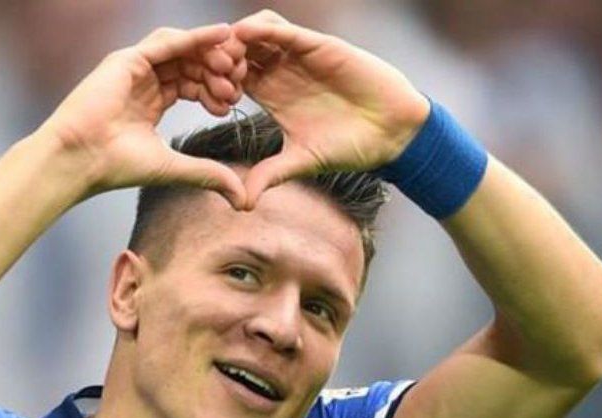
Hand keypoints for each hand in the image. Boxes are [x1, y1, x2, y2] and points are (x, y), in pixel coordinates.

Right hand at [40, 24, 249, 207]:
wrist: (81, 160)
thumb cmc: (116, 166)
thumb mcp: (174, 167)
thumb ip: (208, 174)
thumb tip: (242, 198)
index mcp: (151, 102)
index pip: (190, 84)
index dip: (214, 89)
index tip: (234, 102)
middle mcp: (142, 81)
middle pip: (189, 64)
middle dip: (216, 71)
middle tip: (238, 83)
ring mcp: (133, 68)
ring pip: (181, 49)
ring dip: (209, 54)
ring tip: (231, 64)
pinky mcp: (127, 59)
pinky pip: (167, 42)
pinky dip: (194, 36)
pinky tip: (220, 34)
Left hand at [232, 11, 431, 207]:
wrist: (391, 134)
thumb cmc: (351, 146)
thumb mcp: (302, 161)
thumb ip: (270, 175)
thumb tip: (240, 205)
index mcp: (272, 95)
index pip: (231, 78)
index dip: (214, 84)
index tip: (209, 102)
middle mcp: (282, 71)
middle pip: (238, 51)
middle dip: (220, 59)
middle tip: (213, 78)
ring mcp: (299, 56)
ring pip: (256, 32)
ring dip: (236, 42)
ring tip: (228, 62)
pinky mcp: (318, 46)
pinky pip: (284, 29)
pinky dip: (261, 28)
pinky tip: (245, 36)